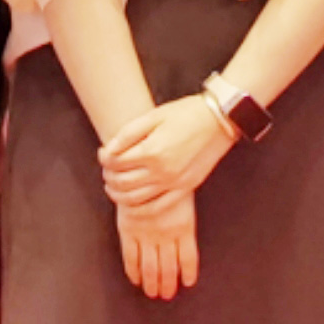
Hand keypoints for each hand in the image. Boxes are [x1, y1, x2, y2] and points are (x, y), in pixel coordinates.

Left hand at [97, 97, 232, 210]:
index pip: (116, 162)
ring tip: (113, 186)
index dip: (104, 159)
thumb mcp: (155, 115)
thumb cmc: (187, 113)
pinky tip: (131, 207)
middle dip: (108, 177)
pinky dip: (139, 211)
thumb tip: (107, 151)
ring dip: (118, 194)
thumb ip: (128, 133)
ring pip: (135, 199)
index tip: (103, 154)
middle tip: (106, 170)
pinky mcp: (185, 188)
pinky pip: (156, 208)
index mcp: (152, 150)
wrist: (220, 119)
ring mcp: (173, 182)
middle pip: (122, 182)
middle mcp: (161, 170)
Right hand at [115, 187, 198, 300]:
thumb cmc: (168, 178)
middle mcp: (165, 233)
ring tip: (153, 293)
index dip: (187, 272)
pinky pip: (131, 257)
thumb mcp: (183, 196)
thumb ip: (184, 220)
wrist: (143, 166)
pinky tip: (136, 280)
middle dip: (168, 283)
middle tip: (167, 295)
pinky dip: (134, 271)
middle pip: (168, 267)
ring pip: (150, 266)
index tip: (187, 282)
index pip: (188, 257)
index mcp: (184, 224)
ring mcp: (146, 233)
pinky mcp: (128, 230)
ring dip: (152, 282)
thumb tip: (185, 241)